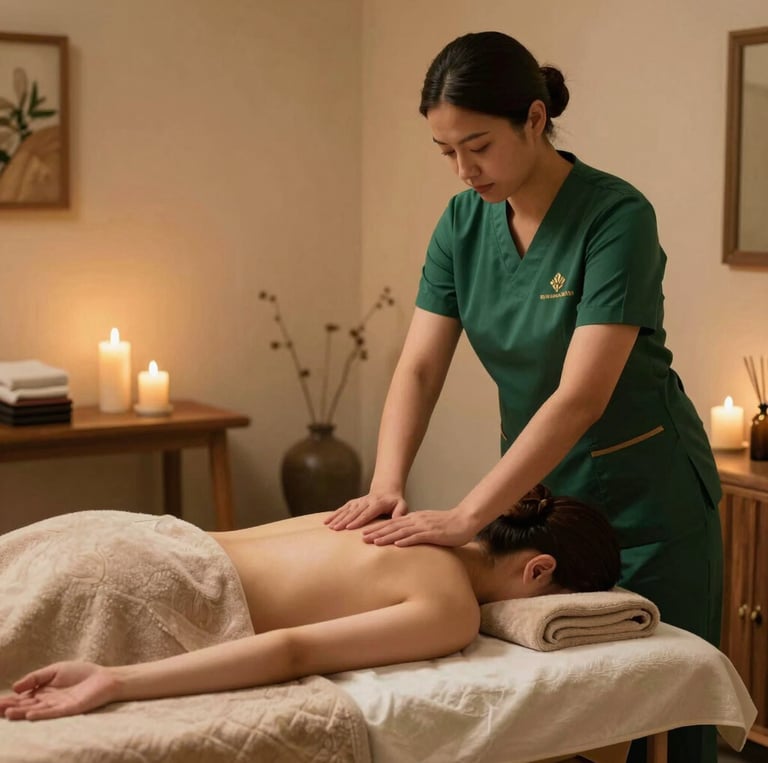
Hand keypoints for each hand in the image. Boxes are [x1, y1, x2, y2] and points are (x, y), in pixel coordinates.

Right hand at [0, 661, 119, 720]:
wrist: (104, 678)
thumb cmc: (81, 673)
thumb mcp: (55, 670)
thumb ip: (36, 677)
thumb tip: (15, 687)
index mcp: (43, 692)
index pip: (22, 697)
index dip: (10, 700)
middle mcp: (47, 701)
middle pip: (26, 705)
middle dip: (11, 707)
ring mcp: (57, 707)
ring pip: (36, 711)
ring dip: (21, 712)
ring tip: (8, 713)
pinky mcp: (68, 710)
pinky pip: (52, 713)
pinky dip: (40, 714)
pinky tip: (29, 714)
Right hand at [325, 491, 408, 529]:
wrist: (386, 490)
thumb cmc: (395, 502)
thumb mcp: (402, 505)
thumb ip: (400, 512)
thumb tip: (397, 519)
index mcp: (378, 503)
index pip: (367, 512)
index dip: (358, 520)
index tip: (350, 527)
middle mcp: (366, 501)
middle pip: (354, 511)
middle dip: (345, 520)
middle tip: (336, 529)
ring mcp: (359, 501)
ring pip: (347, 509)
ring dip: (337, 518)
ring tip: (329, 526)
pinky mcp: (354, 502)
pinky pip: (343, 508)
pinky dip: (334, 514)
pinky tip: (326, 521)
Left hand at [361, 508, 476, 546]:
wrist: (465, 520)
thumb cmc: (447, 526)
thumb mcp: (428, 527)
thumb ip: (416, 532)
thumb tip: (404, 540)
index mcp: (414, 519)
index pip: (392, 524)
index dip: (377, 528)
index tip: (364, 534)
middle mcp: (416, 520)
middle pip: (392, 526)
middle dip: (376, 532)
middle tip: (362, 538)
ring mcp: (424, 526)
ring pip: (401, 531)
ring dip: (387, 537)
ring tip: (374, 542)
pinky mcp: (433, 533)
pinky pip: (418, 537)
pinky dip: (406, 540)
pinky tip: (397, 545)